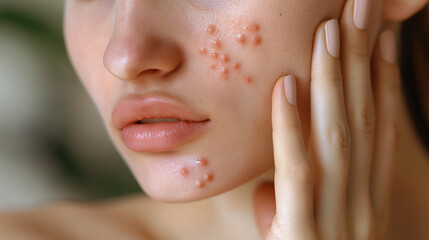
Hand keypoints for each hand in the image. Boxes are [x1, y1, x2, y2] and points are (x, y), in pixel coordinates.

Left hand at [254, 1, 399, 238]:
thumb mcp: (300, 238)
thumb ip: (292, 208)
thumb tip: (266, 188)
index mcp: (363, 199)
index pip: (374, 126)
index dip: (378, 77)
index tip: (377, 34)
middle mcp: (361, 203)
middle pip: (363, 119)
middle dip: (362, 60)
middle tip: (361, 7)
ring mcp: (339, 219)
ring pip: (339, 136)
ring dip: (335, 80)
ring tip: (329, 29)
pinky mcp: (304, 237)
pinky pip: (298, 174)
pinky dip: (292, 128)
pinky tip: (286, 87)